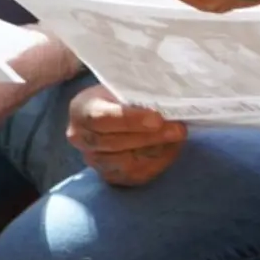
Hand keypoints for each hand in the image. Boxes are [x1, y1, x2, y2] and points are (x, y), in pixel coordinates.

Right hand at [68, 85, 188, 186]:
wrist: (116, 108)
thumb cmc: (124, 91)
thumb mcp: (127, 83)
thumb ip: (141, 91)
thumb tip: (169, 98)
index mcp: (81, 109)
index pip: (102, 118)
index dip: (130, 120)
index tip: (157, 119)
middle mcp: (81, 138)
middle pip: (115, 143)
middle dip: (151, 137)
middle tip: (178, 129)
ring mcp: (93, 160)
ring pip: (126, 163)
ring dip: (157, 151)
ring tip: (178, 138)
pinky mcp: (109, 175)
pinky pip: (134, 176)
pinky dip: (157, 163)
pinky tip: (172, 149)